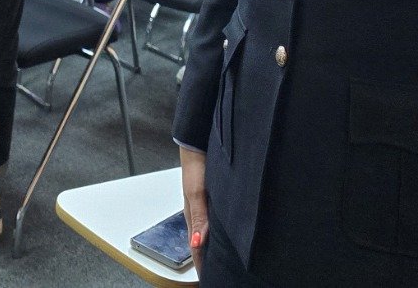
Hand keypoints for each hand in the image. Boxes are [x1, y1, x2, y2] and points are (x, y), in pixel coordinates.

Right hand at [179, 146, 208, 273]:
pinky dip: (217, 232)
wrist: (198, 144)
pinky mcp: (213, 198)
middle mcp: (199, 213)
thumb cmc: (195, 166)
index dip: (201, 264)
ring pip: (209, 232)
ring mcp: (205, 206)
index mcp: (192, 216)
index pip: (196, 248)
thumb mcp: (196, 194)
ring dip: (212, 246)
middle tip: (216, 273)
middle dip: (207, 259)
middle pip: (202, 243)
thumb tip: (199, 243)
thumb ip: (199, 218)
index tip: (207, 278)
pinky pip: (214, 221)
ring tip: (220, 260)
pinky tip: (224, 234)